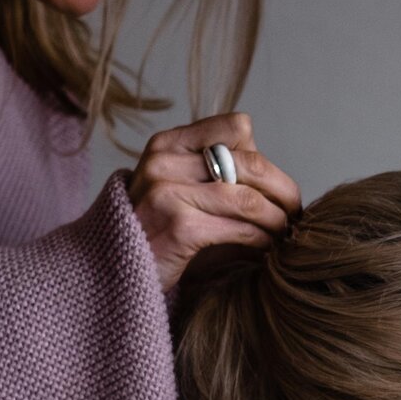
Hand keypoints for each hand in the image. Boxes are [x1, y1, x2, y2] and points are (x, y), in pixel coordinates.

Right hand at [126, 113, 303, 293]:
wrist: (104, 272)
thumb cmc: (152, 234)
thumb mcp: (173, 189)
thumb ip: (211, 173)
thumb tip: (274, 177)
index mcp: (168, 144)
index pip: (237, 127)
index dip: (263, 159)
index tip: (275, 187)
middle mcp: (165, 160)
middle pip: (251, 163)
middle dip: (283, 192)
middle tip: (296, 215)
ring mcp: (168, 191)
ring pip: (250, 198)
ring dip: (278, 221)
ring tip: (285, 236)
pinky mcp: (178, 226)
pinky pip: (241, 228)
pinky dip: (262, 241)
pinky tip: (265, 251)